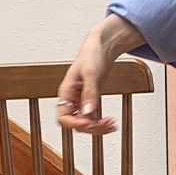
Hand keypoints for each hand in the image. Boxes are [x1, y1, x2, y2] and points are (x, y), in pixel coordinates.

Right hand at [57, 14, 143, 134]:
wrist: (102, 46)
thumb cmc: (91, 54)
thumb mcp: (91, 73)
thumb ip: (89, 93)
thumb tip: (87, 111)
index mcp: (66, 92)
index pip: (63, 117)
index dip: (74, 123)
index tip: (89, 122)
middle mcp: (72, 99)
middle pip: (76, 124)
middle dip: (91, 127)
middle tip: (105, 124)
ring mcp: (82, 101)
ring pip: (86, 124)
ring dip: (98, 128)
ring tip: (112, 125)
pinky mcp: (91, 100)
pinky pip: (94, 118)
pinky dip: (102, 123)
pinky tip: (111, 123)